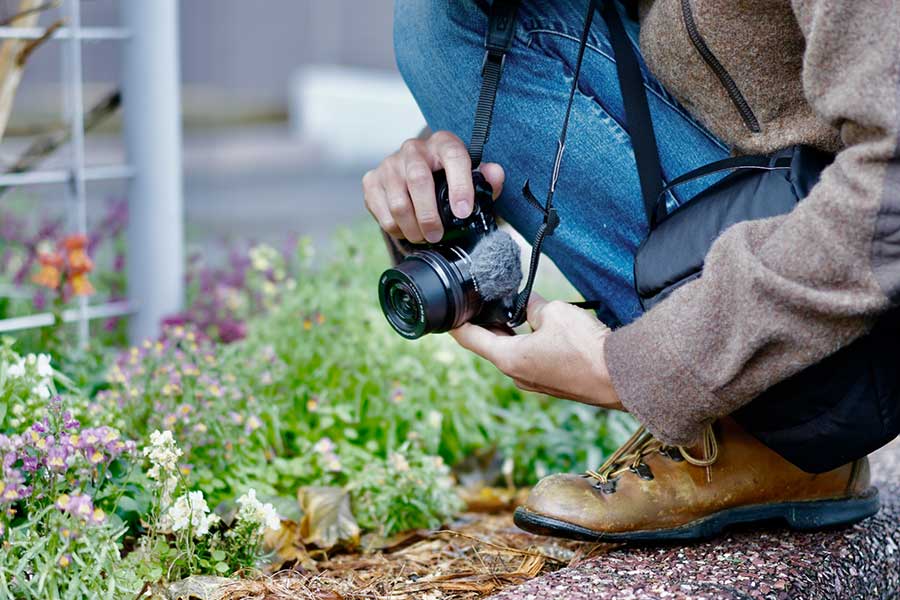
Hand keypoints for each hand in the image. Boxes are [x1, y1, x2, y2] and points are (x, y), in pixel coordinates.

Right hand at [362, 130, 504, 242]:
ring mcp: (390, 164)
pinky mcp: (372, 180)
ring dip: (412, 228)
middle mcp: (414, 149)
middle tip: (437, 235)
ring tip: (423, 237)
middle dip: (429, 215)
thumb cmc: (448, 179)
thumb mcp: (471, 178)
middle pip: (418, 180)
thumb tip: (494, 174)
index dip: (460, 186)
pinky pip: (382, 211)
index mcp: (443, 144)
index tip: (463, 213)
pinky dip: (395, 228)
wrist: (417, 175)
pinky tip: (407, 230)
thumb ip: (487, 179)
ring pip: (398, 202)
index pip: (454, 158)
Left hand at [450, 294, 623, 409]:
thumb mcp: (555, 313)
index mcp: (509, 359)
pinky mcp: (552, 382)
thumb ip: (534, 306)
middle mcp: (517, 375)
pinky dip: (528, 343)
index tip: (446, 316)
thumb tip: (529, 302)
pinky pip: (531, 359)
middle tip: (482, 305)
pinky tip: (538, 328)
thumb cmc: (586, 348)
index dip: (456, 325)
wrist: (620, 377)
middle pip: (491, 346)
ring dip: (510, 333)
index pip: (471, 339)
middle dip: (486, 325)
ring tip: (512, 311)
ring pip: (512, 353)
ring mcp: (535, 381)